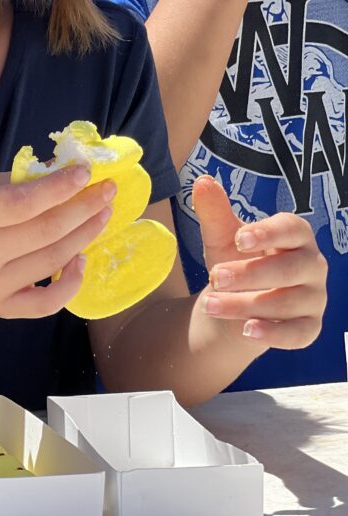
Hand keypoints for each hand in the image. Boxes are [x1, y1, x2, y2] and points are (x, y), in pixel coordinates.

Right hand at [0, 165, 114, 319]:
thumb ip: (19, 184)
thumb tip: (66, 173)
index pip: (22, 203)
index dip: (59, 187)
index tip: (85, 172)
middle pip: (45, 231)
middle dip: (83, 208)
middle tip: (107, 191)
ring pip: (52, 260)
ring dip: (85, 235)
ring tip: (103, 215)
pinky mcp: (4, 309)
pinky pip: (48, 302)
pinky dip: (72, 282)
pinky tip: (81, 258)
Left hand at [193, 175, 326, 349]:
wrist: (235, 307)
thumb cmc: (235, 261)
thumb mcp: (221, 237)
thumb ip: (215, 212)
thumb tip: (202, 182)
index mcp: (295, 235)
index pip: (292, 229)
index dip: (268, 233)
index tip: (240, 238)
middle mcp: (312, 265)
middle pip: (289, 269)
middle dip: (250, 274)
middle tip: (214, 277)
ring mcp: (314, 298)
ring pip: (287, 302)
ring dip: (246, 305)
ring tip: (211, 304)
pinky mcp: (310, 327)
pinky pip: (297, 333)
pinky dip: (273, 333)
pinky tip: (246, 330)